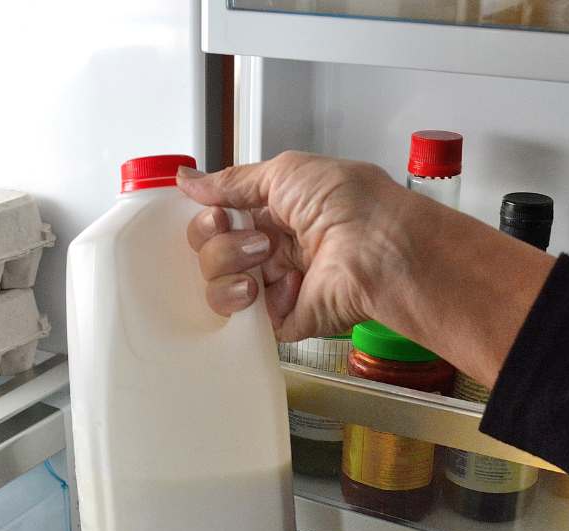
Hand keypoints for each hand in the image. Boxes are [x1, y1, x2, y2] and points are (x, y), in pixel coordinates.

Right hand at [178, 151, 422, 341]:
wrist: (379, 247)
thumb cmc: (348, 203)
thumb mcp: (284, 172)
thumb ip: (232, 181)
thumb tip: (189, 180)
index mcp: (275, 214)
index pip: (217, 222)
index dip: (208, 218)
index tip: (218, 212)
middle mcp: (273, 251)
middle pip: (210, 253)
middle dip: (219, 242)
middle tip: (252, 237)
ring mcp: (277, 288)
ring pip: (218, 287)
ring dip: (231, 267)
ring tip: (266, 258)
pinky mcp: (284, 320)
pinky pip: (243, 320)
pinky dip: (256, 300)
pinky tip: (285, 285)